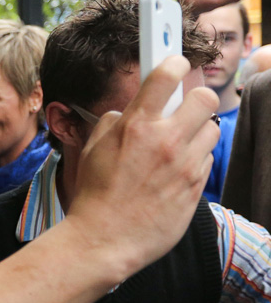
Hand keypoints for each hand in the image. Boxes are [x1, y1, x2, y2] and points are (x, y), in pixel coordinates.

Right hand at [67, 55, 219, 283]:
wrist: (104, 240)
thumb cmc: (94, 196)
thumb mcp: (92, 150)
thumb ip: (113, 123)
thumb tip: (127, 112)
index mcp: (135, 126)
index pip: (166, 75)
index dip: (173, 63)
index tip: (175, 63)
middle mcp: (165, 140)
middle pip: (204, 98)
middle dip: (194, 100)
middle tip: (182, 109)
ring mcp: (185, 164)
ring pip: (210, 130)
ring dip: (196, 133)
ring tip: (177, 146)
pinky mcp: (196, 187)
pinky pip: (206, 161)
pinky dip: (194, 161)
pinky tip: (174, 173)